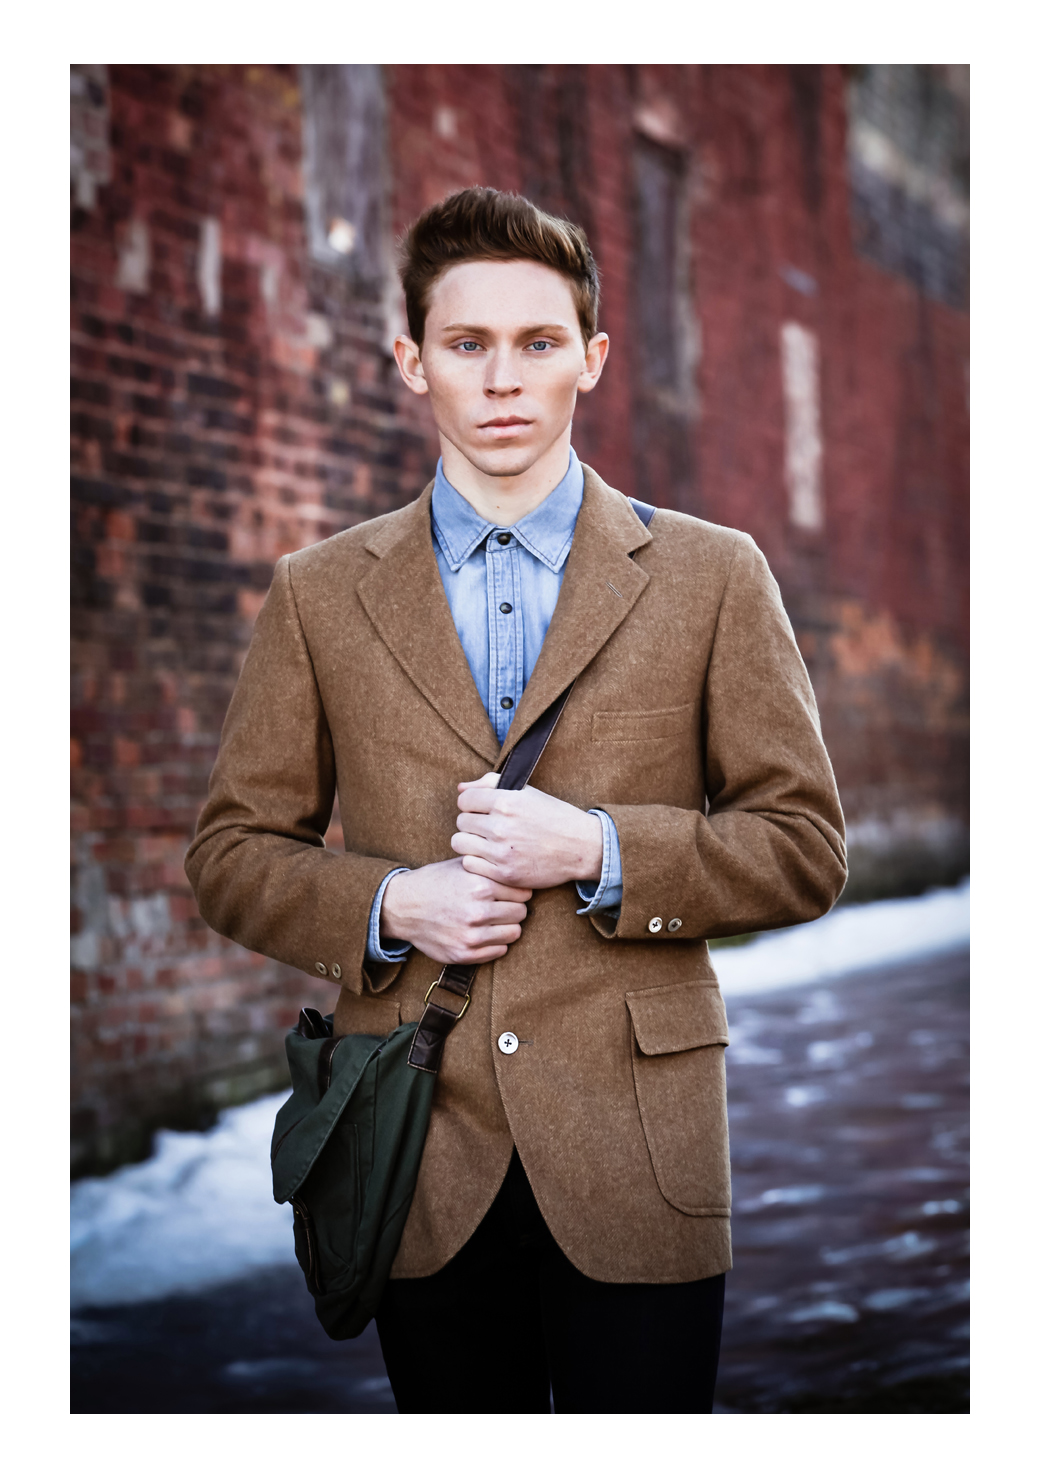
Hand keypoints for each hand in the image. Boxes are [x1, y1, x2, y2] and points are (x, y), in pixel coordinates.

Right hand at [380, 858, 531, 965]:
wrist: (403, 907)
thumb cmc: (435, 882)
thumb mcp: (461, 865)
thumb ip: (490, 866)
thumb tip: (521, 867)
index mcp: (480, 886)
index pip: (523, 892)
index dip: (518, 890)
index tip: (510, 891)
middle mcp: (477, 912)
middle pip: (521, 912)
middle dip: (514, 908)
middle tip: (503, 905)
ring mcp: (471, 936)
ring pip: (514, 933)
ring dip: (508, 926)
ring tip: (495, 919)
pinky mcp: (465, 954)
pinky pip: (500, 951)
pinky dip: (496, 942)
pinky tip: (485, 932)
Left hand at [452, 773, 603, 890]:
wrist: (581, 847)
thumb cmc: (554, 816)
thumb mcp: (527, 792)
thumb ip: (491, 784)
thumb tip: (461, 788)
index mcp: (506, 802)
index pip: (464, 800)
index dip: (471, 804)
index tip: (481, 810)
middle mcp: (501, 826)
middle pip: (461, 822)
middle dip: (471, 822)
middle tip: (487, 827)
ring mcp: (502, 852)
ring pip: (460, 843)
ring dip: (470, 842)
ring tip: (485, 842)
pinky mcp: (504, 873)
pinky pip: (469, 864)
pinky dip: (476, 861)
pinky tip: (491, 857)